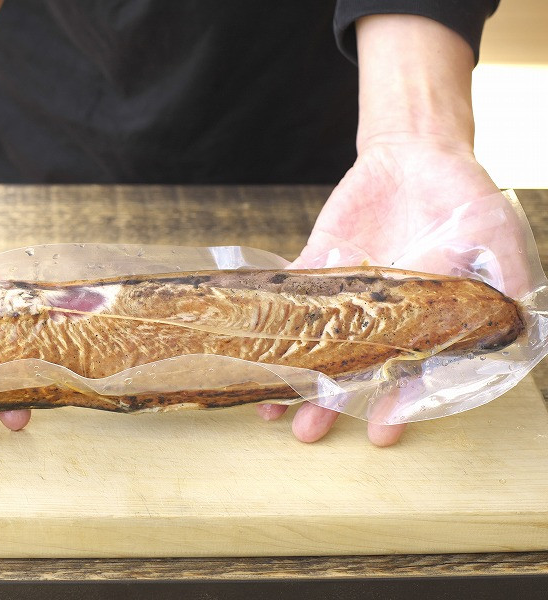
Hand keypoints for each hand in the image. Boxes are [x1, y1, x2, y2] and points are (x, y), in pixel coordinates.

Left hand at [258, 134, 522, 445]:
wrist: (419, 150)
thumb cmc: (464, 194)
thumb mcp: (495, 234)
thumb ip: (506, 280)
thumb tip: (514, 326)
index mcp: (429, 317)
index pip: (411, 372)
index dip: (398, 403)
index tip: (382, 430)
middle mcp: (385, 314)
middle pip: (354, 368)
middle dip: (331, 402)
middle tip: (308, 432)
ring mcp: (350, 292)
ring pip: (319, 341)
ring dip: (295, 375)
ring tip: (272, 410)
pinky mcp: (321, 262)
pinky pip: (293, 293)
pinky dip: (271, 317)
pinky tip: (251, 346)